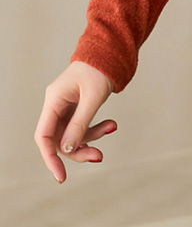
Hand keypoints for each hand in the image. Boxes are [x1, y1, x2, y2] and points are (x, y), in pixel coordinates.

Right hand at [34, 61, 117, 183]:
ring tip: (112, 126)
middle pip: (59, 139)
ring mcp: (65, 107)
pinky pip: (81, 126)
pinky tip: (112, 124)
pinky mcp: (76, 108)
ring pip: (72, 135)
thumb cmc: (100, 69)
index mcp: (54, 99)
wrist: (110, 51)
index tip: (61, 176)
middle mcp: (56, 105)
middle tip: (99, 156)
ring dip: (91, 138)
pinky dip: (95, 129)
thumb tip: (68, 150)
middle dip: (79, 149)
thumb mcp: (93, 97)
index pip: (44, 136)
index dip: (50, 158)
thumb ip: (80, 123)